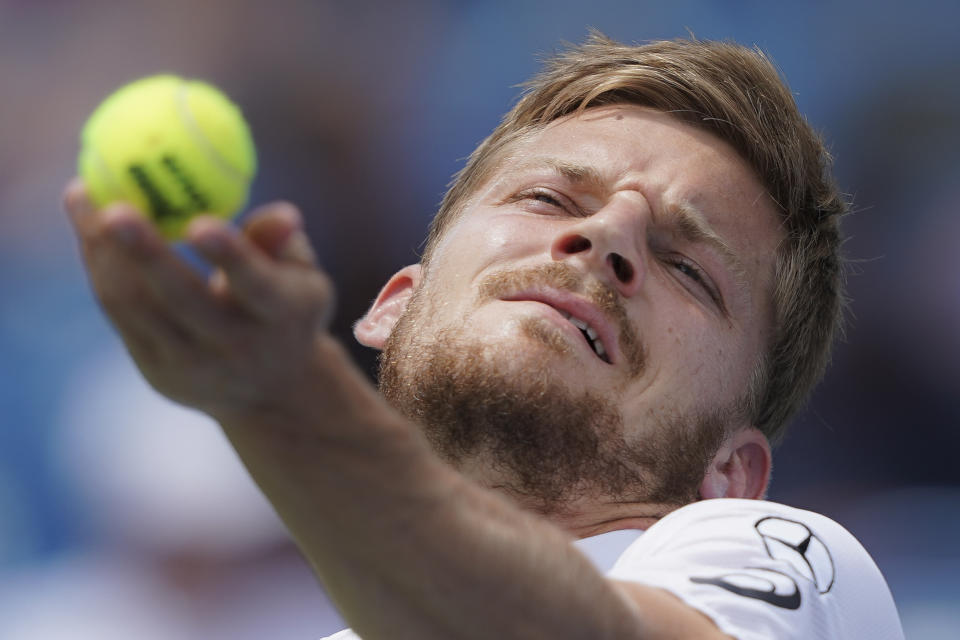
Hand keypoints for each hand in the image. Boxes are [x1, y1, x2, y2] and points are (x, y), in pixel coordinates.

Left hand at [63, 178, 335, 420]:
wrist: (271, 388)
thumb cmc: (288, 308)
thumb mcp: (304, 276)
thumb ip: (283, 241)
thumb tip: (284, 214)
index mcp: (281, 316)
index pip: (255, 285)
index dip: (230, 256)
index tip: (201, 222)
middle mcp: (236, 347)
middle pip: (182, 300)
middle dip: (145, 253)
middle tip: (114, 208)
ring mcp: (191, 365)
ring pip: (136, 305)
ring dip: (102, 250)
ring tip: (82, 194)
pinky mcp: (156, 370)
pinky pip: (119, 310)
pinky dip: (98, 264)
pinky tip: (87, 224)